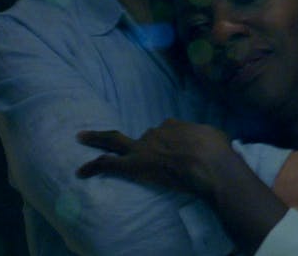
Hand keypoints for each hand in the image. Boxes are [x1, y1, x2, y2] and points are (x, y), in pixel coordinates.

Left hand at [76, 118, 236, 195]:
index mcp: (175, 127)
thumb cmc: (217, 152)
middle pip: (141, 136)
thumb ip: (208, 140)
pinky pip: (108, 165)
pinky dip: (93, 167)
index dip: (168, 142)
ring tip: (82, 138)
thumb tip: (216, 144)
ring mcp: (143, 149)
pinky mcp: (133, 165)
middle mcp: (156, 133)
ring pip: (115, 142)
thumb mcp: (215, 137)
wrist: (208, 164)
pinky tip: (80, 170)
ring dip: (99, 140)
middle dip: (131, 138)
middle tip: (120, 138)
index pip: (166, 132)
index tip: (171, 151)